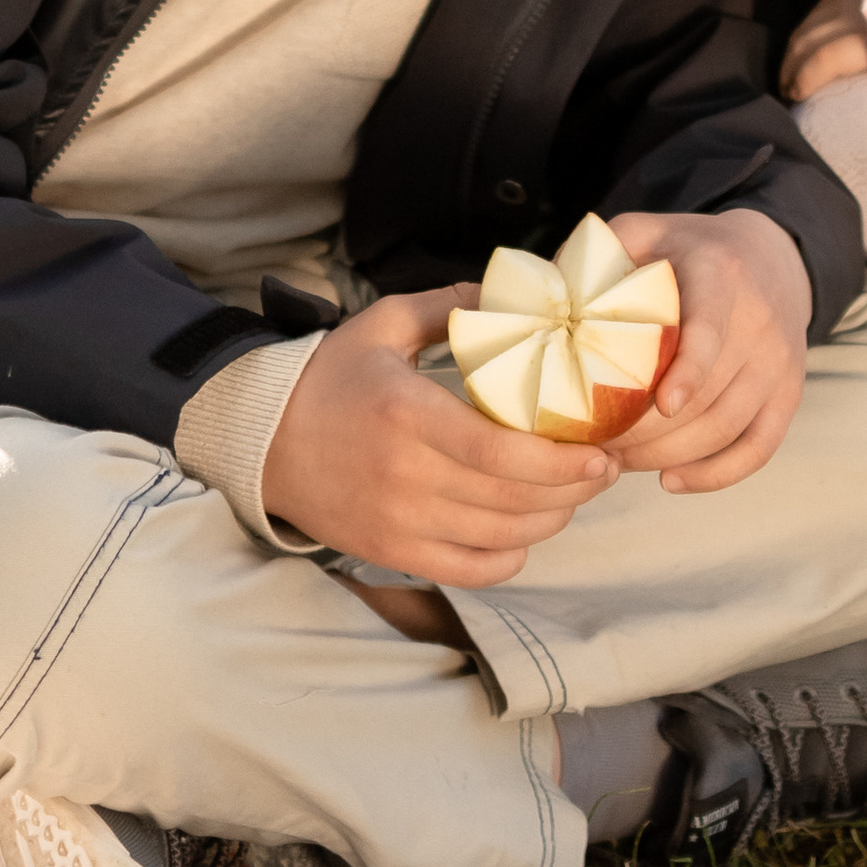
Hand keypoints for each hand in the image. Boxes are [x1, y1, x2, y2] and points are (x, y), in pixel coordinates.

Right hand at [260, 288, 617, 584]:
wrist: (262, 439)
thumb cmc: (330, 377)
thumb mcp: (383, 323)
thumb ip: (450, 305)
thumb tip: (517, 296)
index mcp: (407, 413)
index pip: (498, 451)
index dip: (559, 461)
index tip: (601, 450)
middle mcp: (404, 475)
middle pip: (511, 499)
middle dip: (574, 490)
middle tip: (604, 468)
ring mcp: (397, 521)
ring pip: (500, 538)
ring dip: (551, 521)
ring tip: (574, 494)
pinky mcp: (392, 551)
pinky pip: (470, 569)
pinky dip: (510, 557)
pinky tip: (525, 532)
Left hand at [604, 208, 810, 492]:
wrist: (772, 256)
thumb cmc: (689, 249)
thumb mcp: (646, 232)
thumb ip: (599, 256)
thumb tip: (538, 304)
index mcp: (720, 275)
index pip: (709, 332)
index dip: (687, 373)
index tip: (658, 406)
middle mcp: (760, 321)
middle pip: (708, 395)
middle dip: (647, 432)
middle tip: (597, 444)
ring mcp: (780, 362)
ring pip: (727, 427)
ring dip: (669, 455)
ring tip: (620, 461)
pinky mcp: (789, 393)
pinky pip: (759, 448)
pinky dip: (716, 474)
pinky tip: (672, 481)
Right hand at [782, 0, 866, 102]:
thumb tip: (856, 91)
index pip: (823, 59)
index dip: (804, 80)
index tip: (796, 98)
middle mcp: (853, 12)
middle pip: (808, 41)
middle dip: (791, 68)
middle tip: (786, 92)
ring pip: (808, 23)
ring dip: (794, 49)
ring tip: (790, 72)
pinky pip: (818, 9)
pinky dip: (806, 29)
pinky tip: (805, 43)